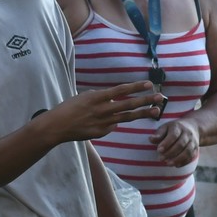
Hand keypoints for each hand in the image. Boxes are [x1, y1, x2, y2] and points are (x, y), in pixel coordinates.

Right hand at [39, 81, 162, 143]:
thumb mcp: (85, 97)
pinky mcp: (101, 133)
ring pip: (127, 117)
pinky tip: (107, 120)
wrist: (56, 126)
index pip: (121, 90)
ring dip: (143, 113)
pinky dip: (114, 122)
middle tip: (160, 97)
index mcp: (97, 97)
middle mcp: (102, 110)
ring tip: (156, 111)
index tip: (149, 84)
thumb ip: (103, 98)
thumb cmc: (70, 108)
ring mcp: (103, 123)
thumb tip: (118, 100)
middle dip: (146, 101)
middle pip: (129, 105)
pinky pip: (113, 126)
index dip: (136, 87)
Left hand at [152, 116, 200, 166]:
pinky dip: (184, 162)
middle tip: (160, 159)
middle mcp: (187, 134)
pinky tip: (176, 165)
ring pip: (188, 151)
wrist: (192, 127)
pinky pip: (191, 157)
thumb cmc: (174, 129)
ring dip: (178, 159)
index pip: (174, 135)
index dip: (166, 143)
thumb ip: (158, 134)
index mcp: (178, 127)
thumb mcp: (165, 128)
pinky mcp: (196, 149)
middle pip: (181, 144)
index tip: (159, 150)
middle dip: (170, 153)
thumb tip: (151, 139)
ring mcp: (193, 142)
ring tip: (168, 164)